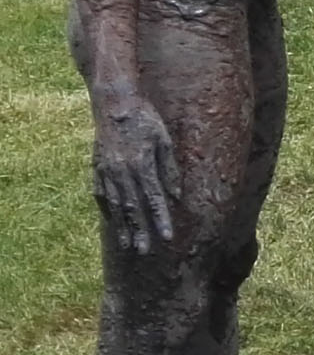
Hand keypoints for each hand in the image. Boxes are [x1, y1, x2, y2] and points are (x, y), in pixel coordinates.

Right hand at [92, 95, 180, 253]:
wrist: (114, 102)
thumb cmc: (145, 118)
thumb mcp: (164, 140)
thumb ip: (170, 170)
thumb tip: (176, 197)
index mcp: (142, 163)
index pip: (154, 198)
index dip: (160, 219)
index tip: (167, 238)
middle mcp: (122, 170)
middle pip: (133, 207)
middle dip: (140, 231)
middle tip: (145, 252)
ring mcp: (106, 170)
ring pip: (116, 204)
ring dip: (122, 227)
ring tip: (128, 246)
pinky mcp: (97, 167)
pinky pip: (101, 194)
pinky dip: (108, 210)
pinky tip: (113, 222)